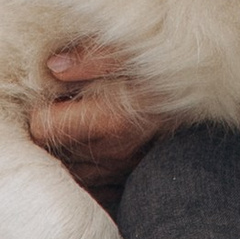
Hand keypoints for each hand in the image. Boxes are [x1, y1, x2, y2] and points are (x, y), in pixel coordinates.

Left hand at [29, 44, 167, 207]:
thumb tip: (53, 66)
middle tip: (58, 109)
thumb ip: (91, 56)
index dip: (40, 109)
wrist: (199, 99)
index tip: (51, 97)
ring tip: (72, 127)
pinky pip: (87, 185)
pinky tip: (86, 148)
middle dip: (49, 131)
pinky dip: (80, 169)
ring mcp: (119, 170)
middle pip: (51, 151)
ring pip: (67, 170)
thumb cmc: (162, 71)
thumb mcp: (129, 52)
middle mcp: (113, 152)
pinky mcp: (125, 180)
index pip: (43, 127)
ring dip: (64, 151)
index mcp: (110, 120)